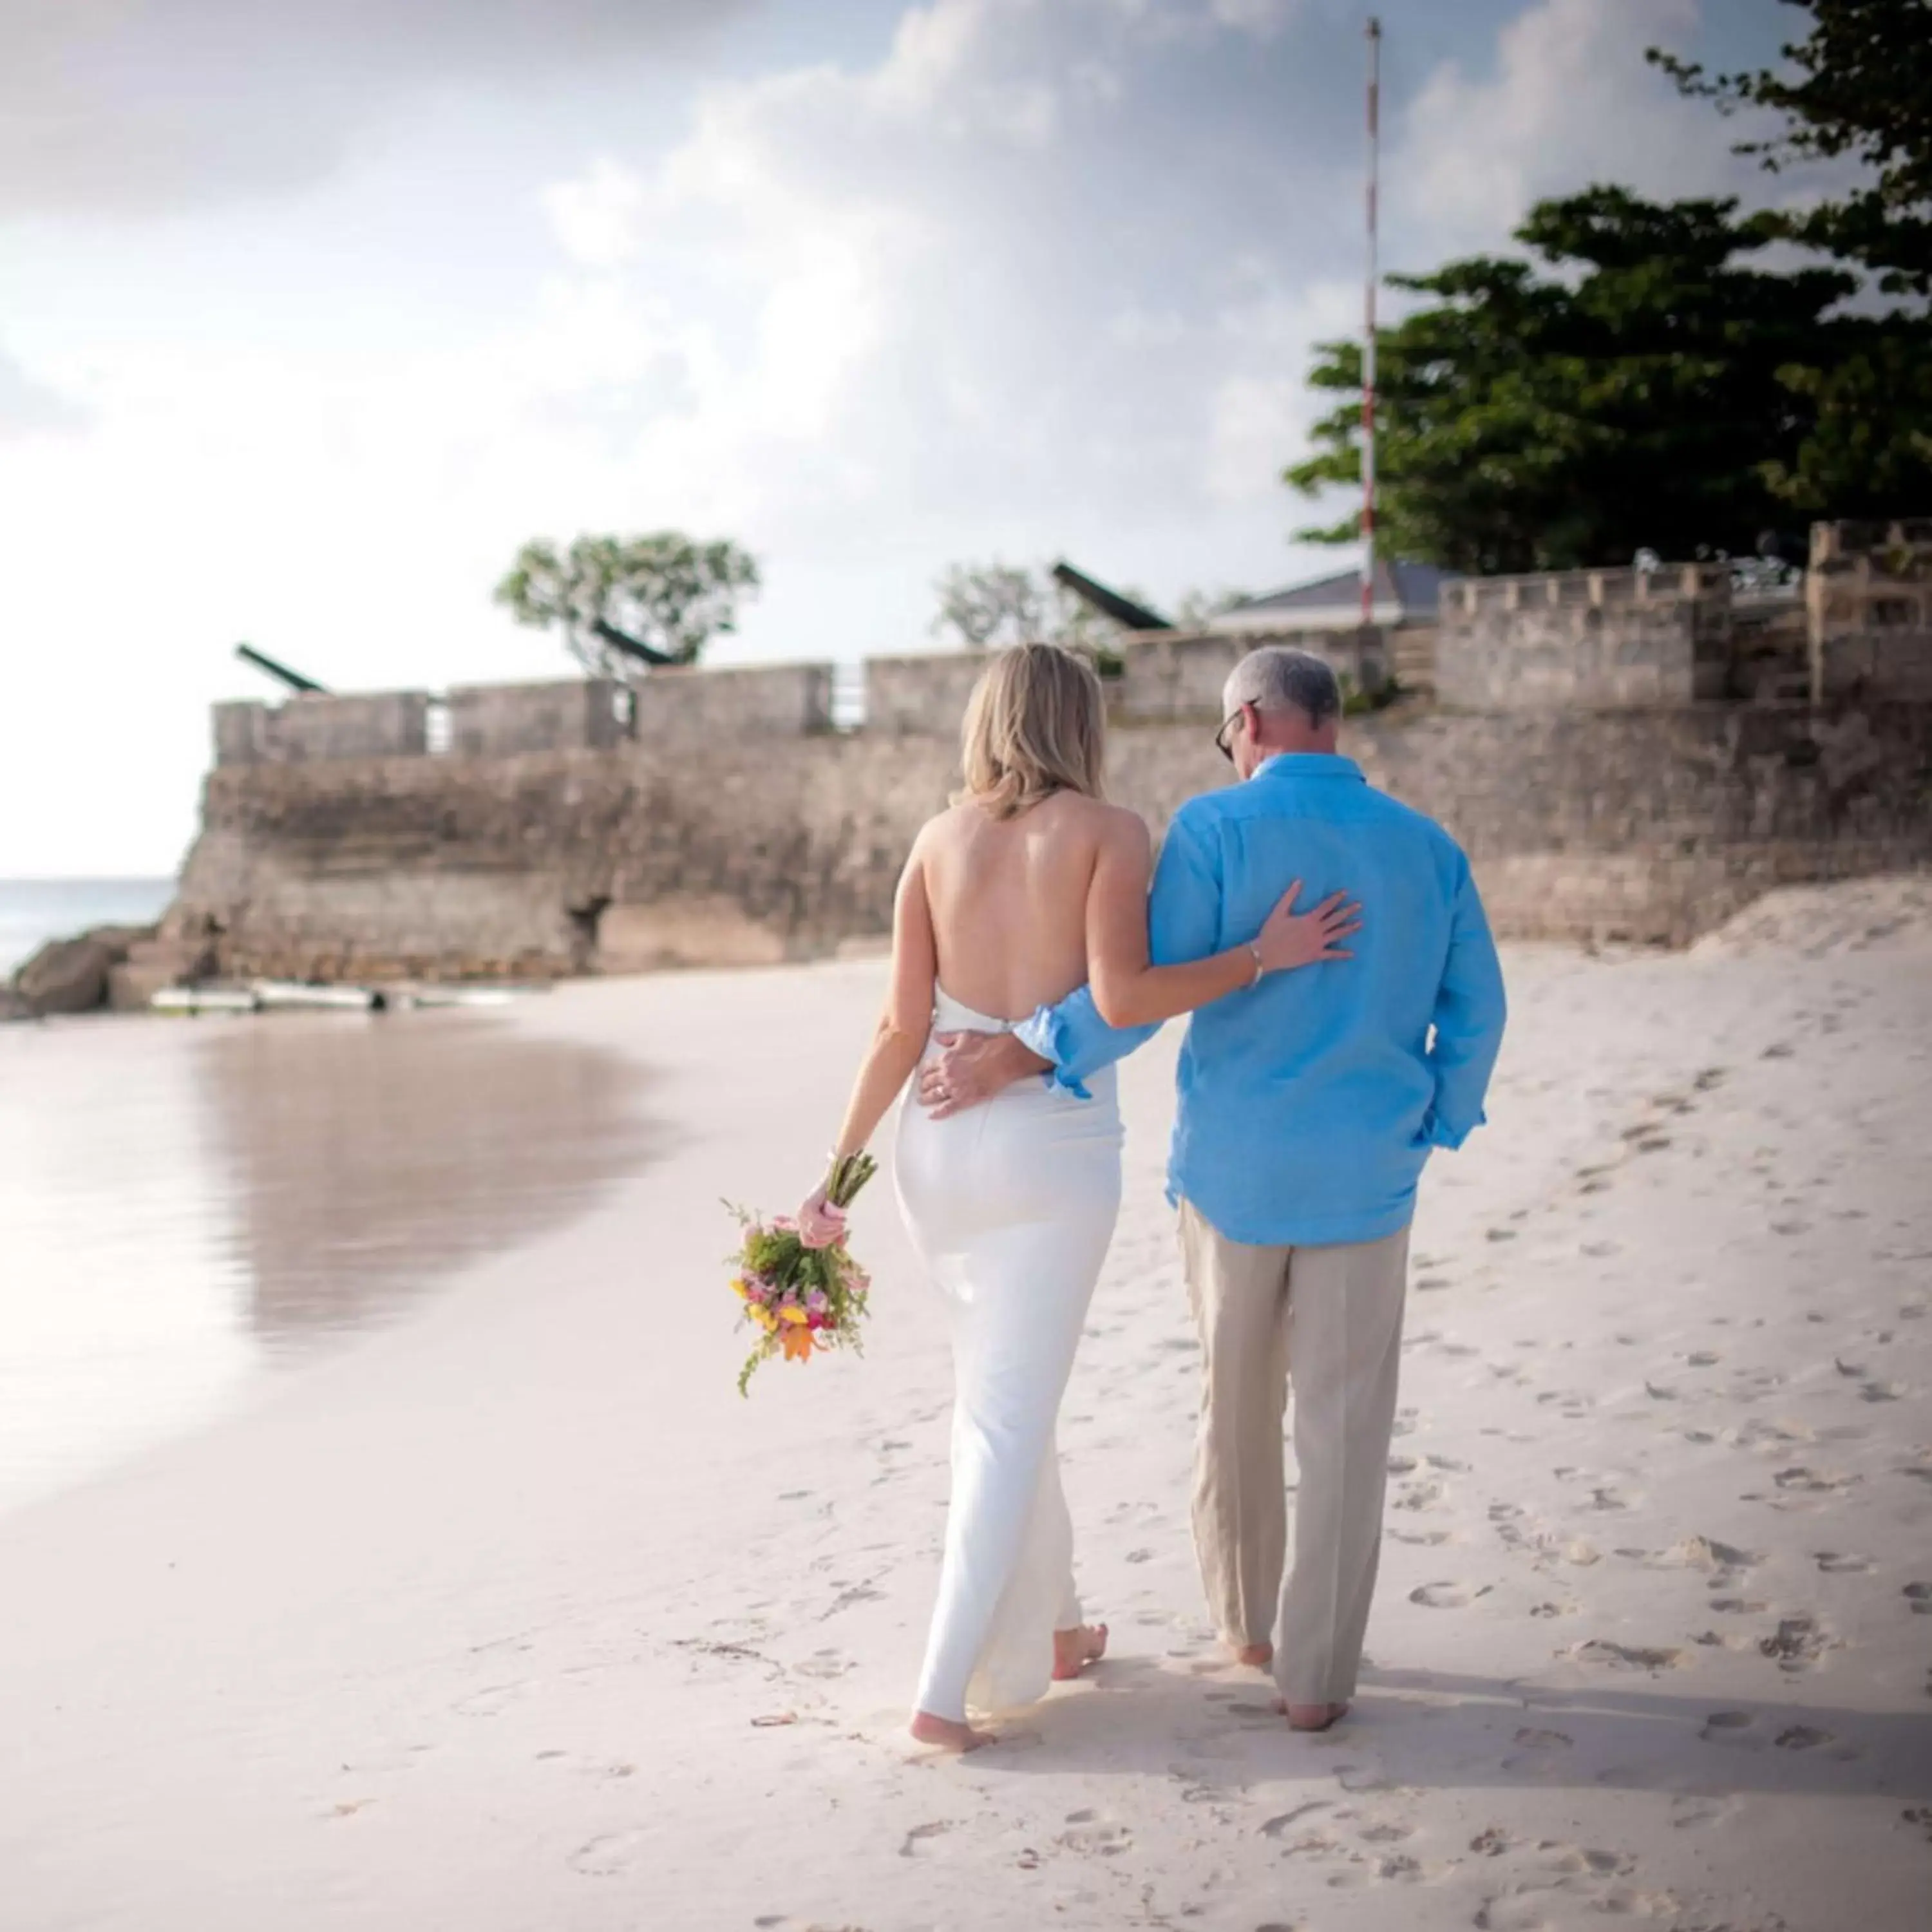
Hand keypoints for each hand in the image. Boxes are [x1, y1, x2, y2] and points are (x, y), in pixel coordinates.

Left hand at [796, 1186, 846, 1249]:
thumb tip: (840, 1246)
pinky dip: (832, 1224)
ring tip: (843, 1224)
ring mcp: (802, 1212)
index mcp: (804, 1221)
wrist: (835, 1180)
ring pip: (816, 1231)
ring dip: (832, 1230)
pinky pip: (819, 1223)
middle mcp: (800, 1218)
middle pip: (812, 1239)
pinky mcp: (807, 1207)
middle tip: (842, 1229)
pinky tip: (841, 1221)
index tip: (835, 1240)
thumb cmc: (836, 1200)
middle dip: (829, 1237)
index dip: (819, 1244)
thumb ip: (835, 1232)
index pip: (806, 1241)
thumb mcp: (834, 1220)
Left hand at [915, 1030, 1049, 1120]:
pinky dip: (938, 1113)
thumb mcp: (965, 1036)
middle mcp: (946, 1075)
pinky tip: (931, 1116)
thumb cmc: (987, 1045)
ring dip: (925, 1099)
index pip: (927, 1067)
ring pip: (934, 1096)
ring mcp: (955, 1088)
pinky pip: (947, 1108)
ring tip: (921, 1101)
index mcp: (945, 1059)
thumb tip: (935, 1035)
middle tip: (921, 1089)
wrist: (1005, 1058)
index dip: (923, 1072)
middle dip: (923, 1086)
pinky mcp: (965, 1099)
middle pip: (928, 1083)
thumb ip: (948, 1037)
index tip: (922, 1075)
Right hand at [1255, 880, 1360, 972]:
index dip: (1336, 898)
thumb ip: (1290, 896)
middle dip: (1348, 911)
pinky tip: (1351, 953)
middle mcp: (1317, 931)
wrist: (1266, 954)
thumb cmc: (1271, 932)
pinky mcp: (1315, 955)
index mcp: (1309, 919)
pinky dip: (1341, 954)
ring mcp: (1318, 944)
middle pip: (1336, 919)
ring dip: (1349, 929)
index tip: (1346, 892)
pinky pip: (1331, 955)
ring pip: (1337, 935)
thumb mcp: (1279, 911)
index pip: (1326, 906)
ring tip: (1360, 924)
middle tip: (1359, 905)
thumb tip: (1299, 880)